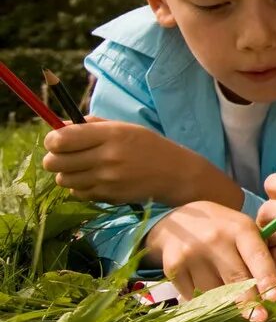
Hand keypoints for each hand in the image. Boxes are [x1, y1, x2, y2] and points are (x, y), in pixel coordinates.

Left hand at [43, 119, 226, 204]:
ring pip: (63, 179)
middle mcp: (107, 158)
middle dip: (55, 158)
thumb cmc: (148, 146)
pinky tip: (96, 179)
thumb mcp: (123, 127)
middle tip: (67, 156)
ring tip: (84, 168)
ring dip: (68, 173)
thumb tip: (56, 126)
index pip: (61, 140)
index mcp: (111, 135)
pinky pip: (77, 193)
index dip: (52, 140)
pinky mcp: (108, 196)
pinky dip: (81, 186)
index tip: (58, 141)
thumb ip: (89, 125)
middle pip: (55, 162)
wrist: (176, 174)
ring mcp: (107, 180)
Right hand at [146, 201, 275, 321]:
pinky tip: (210, 295)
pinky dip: (205, 302)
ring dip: (227, 304)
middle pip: (235, 279)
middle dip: (249, 303)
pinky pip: (194, 296)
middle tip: (260, 319)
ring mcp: (191, 254)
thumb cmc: (223, 230)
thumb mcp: (244, 231)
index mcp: (240, 229)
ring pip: (215, 293)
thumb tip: (271, 295)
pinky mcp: (172, 268)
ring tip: (234, 305)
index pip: (257, 257)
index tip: (274, 298)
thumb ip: (258, 257)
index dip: (266, 279)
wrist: (180, 219)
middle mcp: (215, 240)